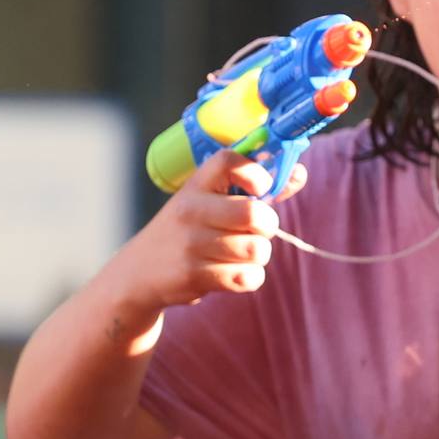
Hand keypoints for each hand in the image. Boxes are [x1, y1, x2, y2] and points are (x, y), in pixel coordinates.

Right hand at [111, 149, 303, 324]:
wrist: (138, 273)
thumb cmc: (187, 232)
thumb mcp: (209, 203)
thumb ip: (255, 189)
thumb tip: (300, 173)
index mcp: (196, 185)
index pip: (228, 160)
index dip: (255, 172)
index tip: (260, 188)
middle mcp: (191, 210)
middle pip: (254, 213)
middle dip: (267, 225)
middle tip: (255, 230)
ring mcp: (191, 244)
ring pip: (256, 249)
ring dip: (258, 255)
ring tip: (242, 253)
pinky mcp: (194, 276)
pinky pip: (247, 277)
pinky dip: (249, 278)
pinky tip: (234, 274)